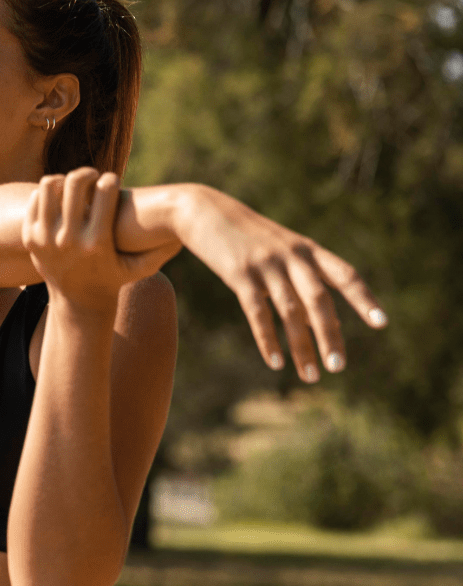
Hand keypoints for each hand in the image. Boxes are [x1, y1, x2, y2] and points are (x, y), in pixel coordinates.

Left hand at [22, 169, 181, 313]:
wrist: (76, 302)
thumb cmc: (114, 278)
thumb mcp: (139, 267)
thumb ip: (161, 250)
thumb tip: (183, 232)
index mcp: (97, 242)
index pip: (104, 190)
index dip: (110, 179)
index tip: (112, 181)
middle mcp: (69, 240)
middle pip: (73, 182)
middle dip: (86, 173)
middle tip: (92, 177)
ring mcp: (45, 239)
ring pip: (49, 185)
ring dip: (63, 180)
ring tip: (74, 187)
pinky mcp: (30, 238)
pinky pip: (35, 200)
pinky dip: (47, 194)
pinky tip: (60, 199)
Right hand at [177, 184, 386, 381]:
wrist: (204, 211)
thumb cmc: (248, 237)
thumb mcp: (282, 251)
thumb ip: (305, 280)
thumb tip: (328, 322)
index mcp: (308, 250)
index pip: (345, 275)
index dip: (364, 299)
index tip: (382, 324)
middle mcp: (292, 257)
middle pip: (319, 299)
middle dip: (330, 335)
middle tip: (338, 367)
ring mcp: (265, 265)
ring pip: (290, 311)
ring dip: (302, 346)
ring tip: (310, 375)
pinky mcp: (239, 274)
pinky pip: (257, 312)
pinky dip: (268, 340)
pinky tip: (276, 362)